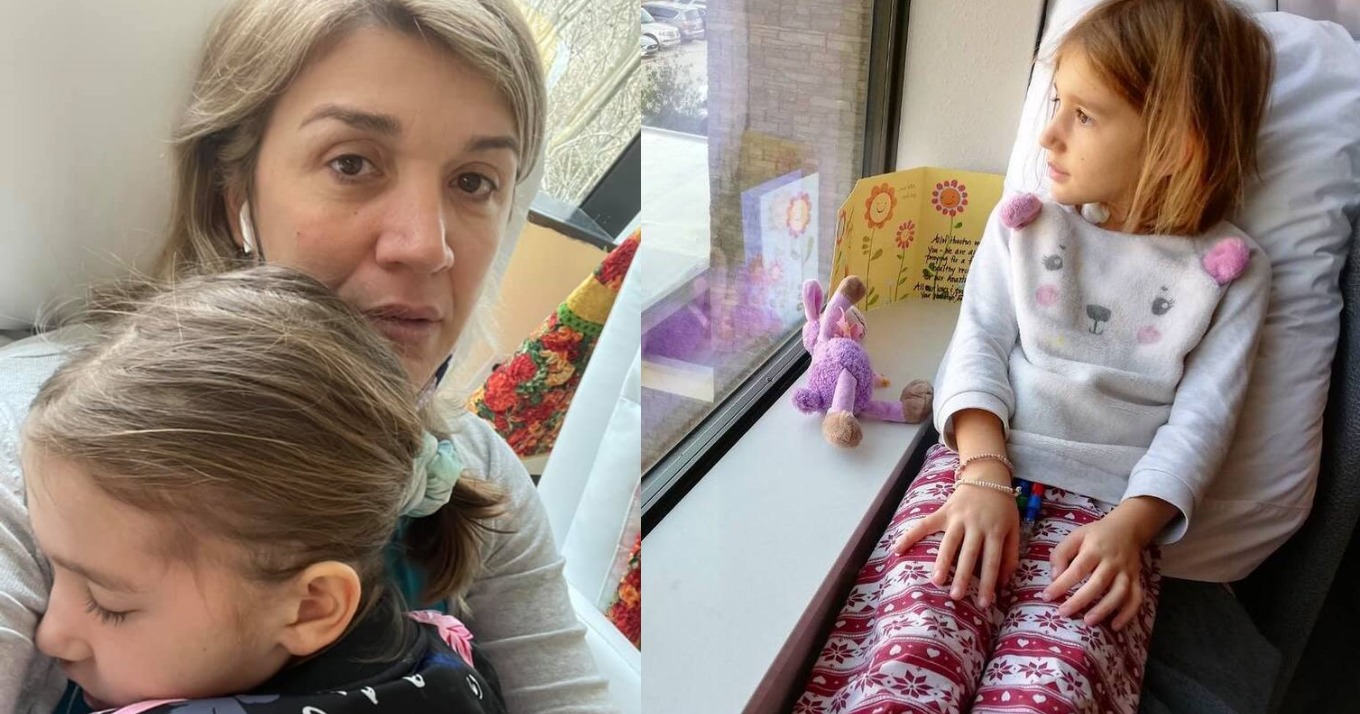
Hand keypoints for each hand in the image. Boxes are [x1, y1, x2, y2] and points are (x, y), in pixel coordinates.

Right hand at [892, 461, 1019, 608]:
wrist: (987, 476)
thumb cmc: (1002, 507)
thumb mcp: (1014, 528)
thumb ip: (1010, 554)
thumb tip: (1003, 582)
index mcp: (995, 530)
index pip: (992, 561)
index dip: (988, 583)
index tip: (984, 602)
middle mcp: (975, 525)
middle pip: (968, 554)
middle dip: (962, 576)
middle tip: (956, 596)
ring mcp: (957, 518)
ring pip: (949, 542)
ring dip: (941, 562)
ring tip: (936, 581)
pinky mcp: (943, 512)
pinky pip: (924, 525)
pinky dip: (910, 535)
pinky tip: (897, 549)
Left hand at [1041, 511, 1148, 630]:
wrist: (1127, 528)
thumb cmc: (1095, 535)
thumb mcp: (1075, 536)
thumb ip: (1061, 554)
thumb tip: (1054, 577)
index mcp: (1094, 549)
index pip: (1077, 569)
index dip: (1062, 584)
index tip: (1047, 596)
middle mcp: (1112, 561)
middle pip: (1098, 583)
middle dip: (1080, 600)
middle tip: (1063, 613)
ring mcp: (1127, 571)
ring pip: (1119, 593)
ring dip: (1104, 609)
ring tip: (1088, 622)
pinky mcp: (1137, 579)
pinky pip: (1136, 598)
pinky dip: (1128, 614)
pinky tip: (1115, 626)